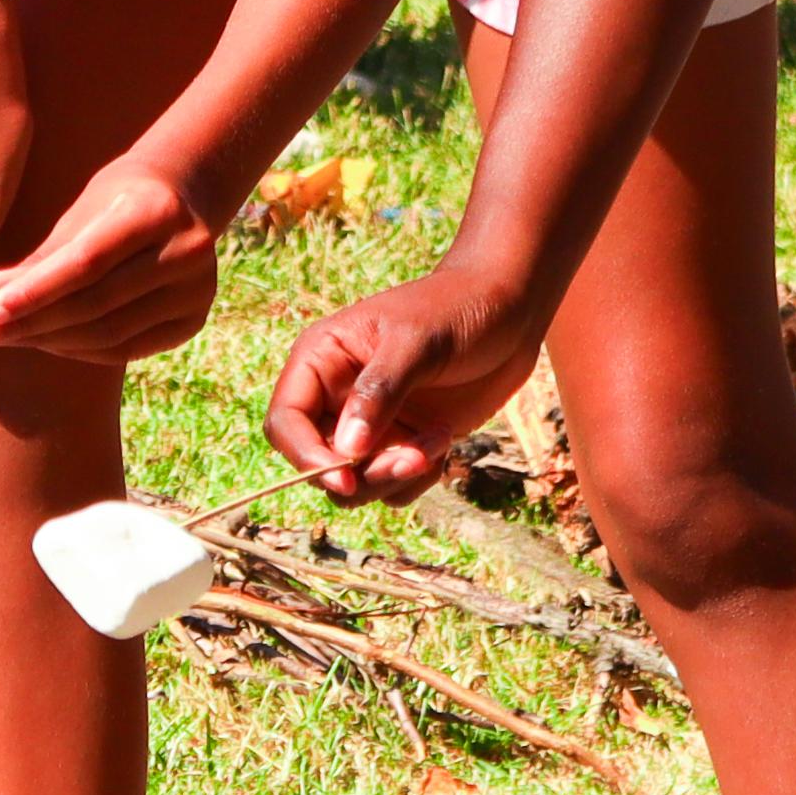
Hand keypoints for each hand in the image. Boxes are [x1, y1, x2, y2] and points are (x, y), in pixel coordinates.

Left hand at [0, 154, 225, 369]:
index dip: (35, 290)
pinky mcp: (195, 320)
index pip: (86, 262)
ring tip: (5, 336)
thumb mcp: (80, 212)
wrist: (184, 198)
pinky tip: (47, 342)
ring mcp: (198, 290)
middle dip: (33, 322)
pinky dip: (81, 350)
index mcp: (155, 211)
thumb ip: (40, 257)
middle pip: (97, 303)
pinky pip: (127, 348)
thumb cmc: (118, 198)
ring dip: (50, 340)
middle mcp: (186, 251)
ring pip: (110, 333)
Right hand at [263, 257, 546, 506]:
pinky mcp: (403, 443)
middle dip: (364, 474)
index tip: (346, 476)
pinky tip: (445, 439)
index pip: (285, 422)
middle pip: (319, 464)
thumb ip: (378, 393)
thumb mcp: (415, 342)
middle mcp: (337, 398)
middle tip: (415, 458)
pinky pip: (393, 487)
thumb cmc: (457, 307)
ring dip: (395, 476)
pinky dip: (418, 478)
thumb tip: (347, 450)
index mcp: (321, 361)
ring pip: (356, 484)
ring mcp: (370, 425)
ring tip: (439, 438)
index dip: (305, 456)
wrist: (510, 309)